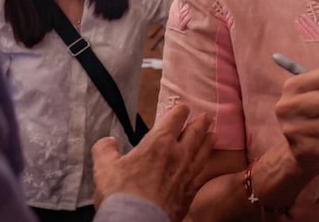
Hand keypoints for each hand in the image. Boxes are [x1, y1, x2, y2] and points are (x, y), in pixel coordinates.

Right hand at [92, 104, 212, 221]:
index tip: (183, 107)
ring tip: (213, 135)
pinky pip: (202, 173)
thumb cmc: (121, 194)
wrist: (137, 221)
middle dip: (201, 123)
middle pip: (195, 133)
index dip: (180, 111)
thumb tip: (107, 142)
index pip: (175, 119)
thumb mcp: (104, 167)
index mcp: (159, 143)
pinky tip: (204, 165)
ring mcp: (187, 174)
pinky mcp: (190, 191)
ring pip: (203, 152)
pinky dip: (205, 165)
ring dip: (208, 141)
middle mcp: (179, 155)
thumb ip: (105, 150)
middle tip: (206, 117)